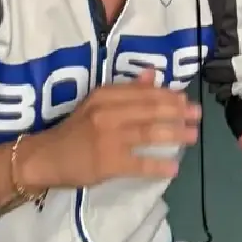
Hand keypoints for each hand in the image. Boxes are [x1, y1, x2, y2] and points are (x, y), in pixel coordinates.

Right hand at [20, 70, 201, 188]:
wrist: (44, 157)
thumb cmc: (75, 130)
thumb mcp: (97, 104)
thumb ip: (126, 90)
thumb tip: (153, 74)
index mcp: (105, 95)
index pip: (143, 92)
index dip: (167, 95)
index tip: (185, 98)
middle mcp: (107, 113)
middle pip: (151, 110)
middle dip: (178, 112)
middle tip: (197, 115)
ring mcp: (108, 138)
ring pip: (149, 133)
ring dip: (175, 133)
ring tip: (193, 136)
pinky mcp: (107, 162)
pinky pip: (139, 163)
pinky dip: (158, 165)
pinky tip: (174, 167)